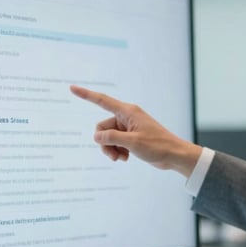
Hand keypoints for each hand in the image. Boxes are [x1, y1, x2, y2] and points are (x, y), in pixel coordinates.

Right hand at [69, 85, 201, 176]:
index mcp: (128, 112)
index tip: (72, 87)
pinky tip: (126, 158)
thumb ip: (112, 138)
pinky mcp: (130, 137)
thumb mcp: (132, 142)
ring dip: (111, 149)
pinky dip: (117, 151)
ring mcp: (128, 128)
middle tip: (114, 155)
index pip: (102, 101)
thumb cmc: (158, 146)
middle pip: (102, 127)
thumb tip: (96, 137)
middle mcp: (126, 117)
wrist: (174, 155)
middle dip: (104, 143)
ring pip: (107, 138)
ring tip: (121, 158)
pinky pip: (115, 143)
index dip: (86, 94)